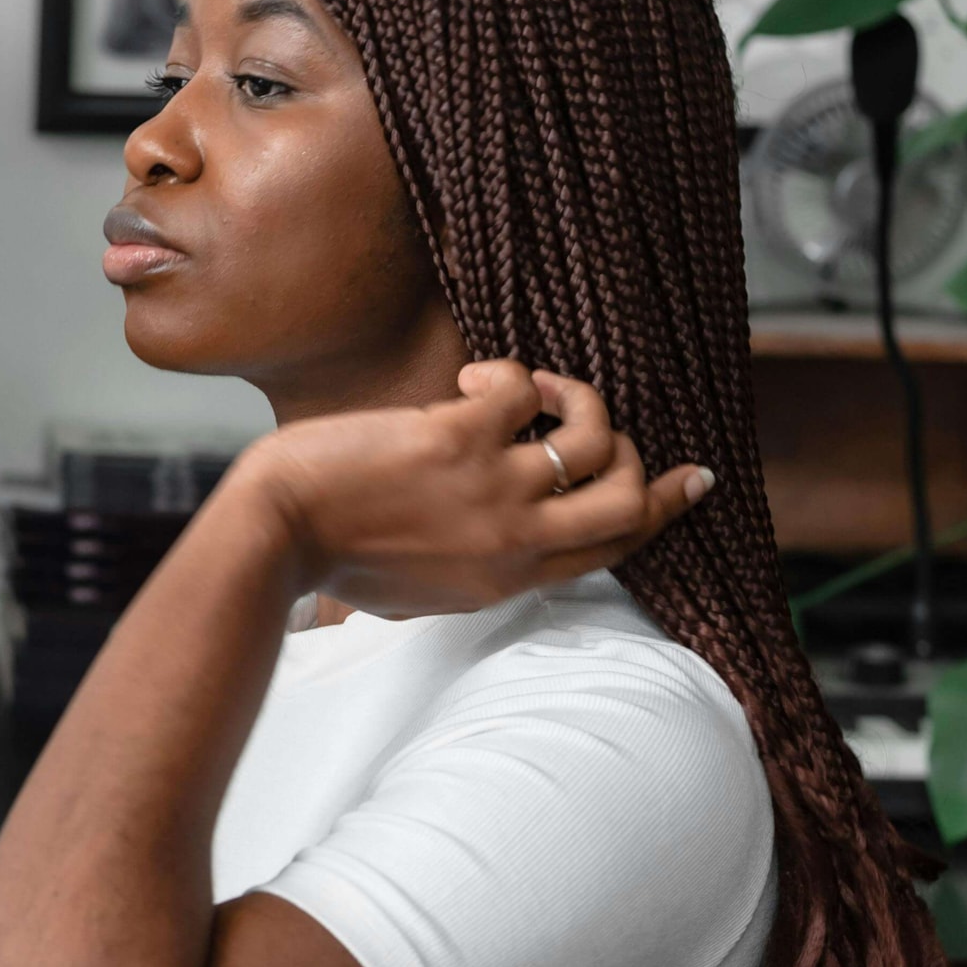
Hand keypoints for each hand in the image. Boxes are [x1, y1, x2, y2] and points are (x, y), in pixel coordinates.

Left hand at [233, 360, 711, 618]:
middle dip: (631, 450)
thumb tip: (503, 553)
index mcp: (511, 577)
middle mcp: (516, 539)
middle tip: (587, 421)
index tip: (692, 478)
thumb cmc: (332, 560)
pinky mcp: (457, 441)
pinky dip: (506, 373)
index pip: (616, 547)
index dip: (662, 508)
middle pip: (627, 496)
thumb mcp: (421, 593)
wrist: (274, 536)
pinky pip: (521, 389)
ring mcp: (492, 489)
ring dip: (571, 395)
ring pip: (591, 435)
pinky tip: (464, 381)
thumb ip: (476, 572)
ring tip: (526, 388)